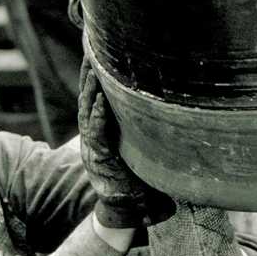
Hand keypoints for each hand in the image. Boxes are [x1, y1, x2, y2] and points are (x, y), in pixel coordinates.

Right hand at [78, 57, 149, 227]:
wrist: (128, 208)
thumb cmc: (138, 177)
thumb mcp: (142, 145)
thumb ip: (146, 126)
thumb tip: (168, 105)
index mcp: (102, 130)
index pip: (95, 96)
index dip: (95, 75)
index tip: (97, 51)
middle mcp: (94, 134)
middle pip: (88, 97)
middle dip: (89, 72)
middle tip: (91, 47)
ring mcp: (93, 145)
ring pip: (87, 110)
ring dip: (90, 88)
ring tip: (93, 66)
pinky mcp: (98, 157)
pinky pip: (96, 132)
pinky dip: (98, 116)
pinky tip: (101, 100)